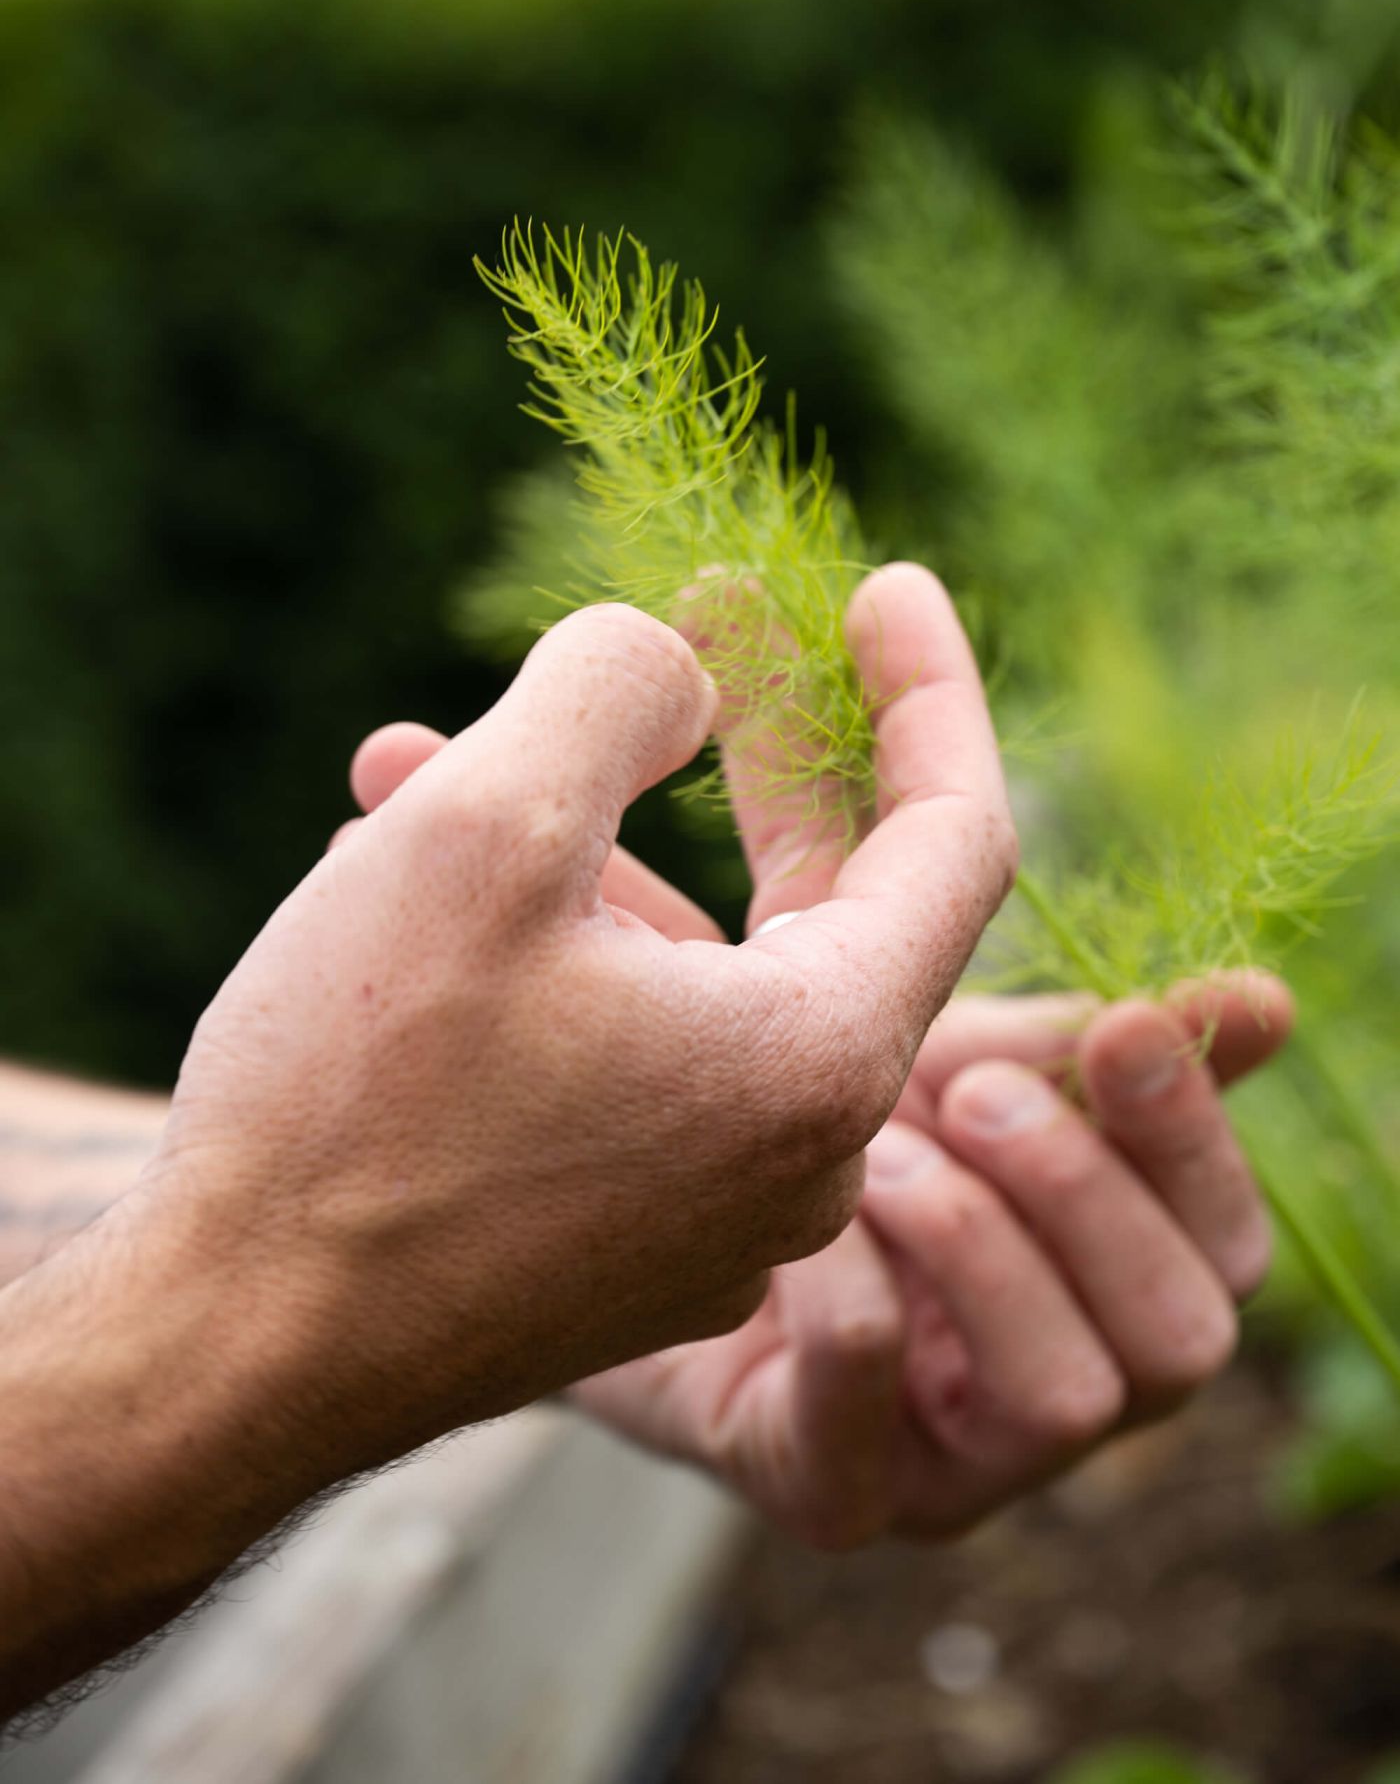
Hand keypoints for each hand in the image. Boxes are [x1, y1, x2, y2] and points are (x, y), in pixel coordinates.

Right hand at [147, 569, 1013, 1485]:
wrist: (226, 1361)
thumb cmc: (356, 1102)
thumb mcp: (485, 831)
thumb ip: (616, 691)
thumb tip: (680, 674)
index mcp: (821, 1059)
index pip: (954, 837)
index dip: (927, 692)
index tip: (885, 585)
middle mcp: (803, 1158)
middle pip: (821, 899)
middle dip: (739, 749)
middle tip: (686, 624)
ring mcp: (716, 1219)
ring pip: (689, 972)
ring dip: (580, 854)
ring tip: (411, 767)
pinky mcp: (627, 1249)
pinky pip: (631, 1055)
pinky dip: (552, 957)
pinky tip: (400, 893)